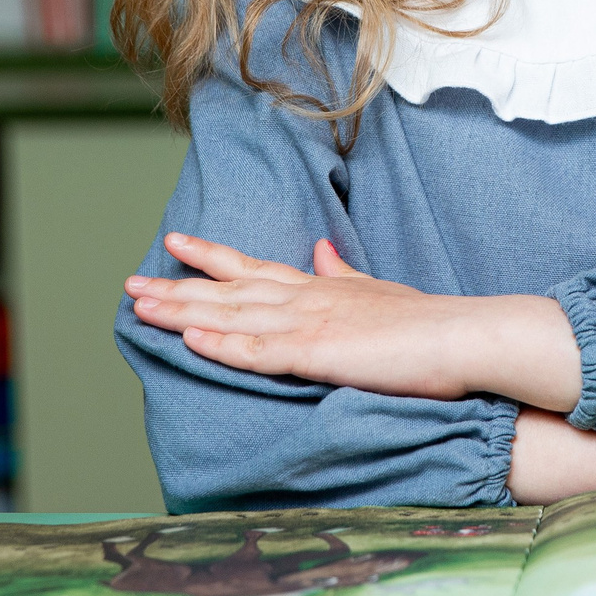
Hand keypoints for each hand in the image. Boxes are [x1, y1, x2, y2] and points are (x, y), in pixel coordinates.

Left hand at [125, 234, 581, 410]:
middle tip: (130, 283)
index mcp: (320, 287)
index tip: (174, 243)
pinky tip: (190, 342)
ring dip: (184, 311)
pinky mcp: (320, 352)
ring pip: (233, 316)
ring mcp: (311, 322)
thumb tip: (320, 250)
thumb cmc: (426, 325)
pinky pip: (261, 351)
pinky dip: (223, 346)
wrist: (465, 337)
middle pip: (229, 290)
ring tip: (140, 306)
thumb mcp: (377, 293)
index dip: (211, 258)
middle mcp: (307, 297)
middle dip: (177, 287)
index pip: (253, 269)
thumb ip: (343, 274)